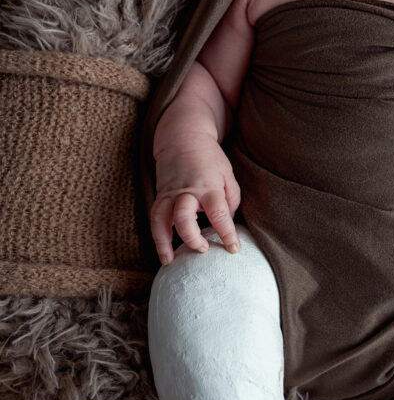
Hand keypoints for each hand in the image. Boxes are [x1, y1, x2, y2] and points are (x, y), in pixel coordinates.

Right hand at [150, 140, 241, 264]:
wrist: (183, 138)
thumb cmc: (210, 158)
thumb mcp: (227, 175)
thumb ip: (231, 199)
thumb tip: (228, 222)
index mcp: (209, 187)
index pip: (220, 214)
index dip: (227, 234)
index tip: (233, 249)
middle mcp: (187, 192)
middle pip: (184, 217)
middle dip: (192, 237)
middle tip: (202, 250)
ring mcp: (170, 194)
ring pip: (162, 219)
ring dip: (164, 242)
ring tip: (169, 261)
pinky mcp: (160, 196)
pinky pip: (155, 217)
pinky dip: (157, 235)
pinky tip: (162, 250)